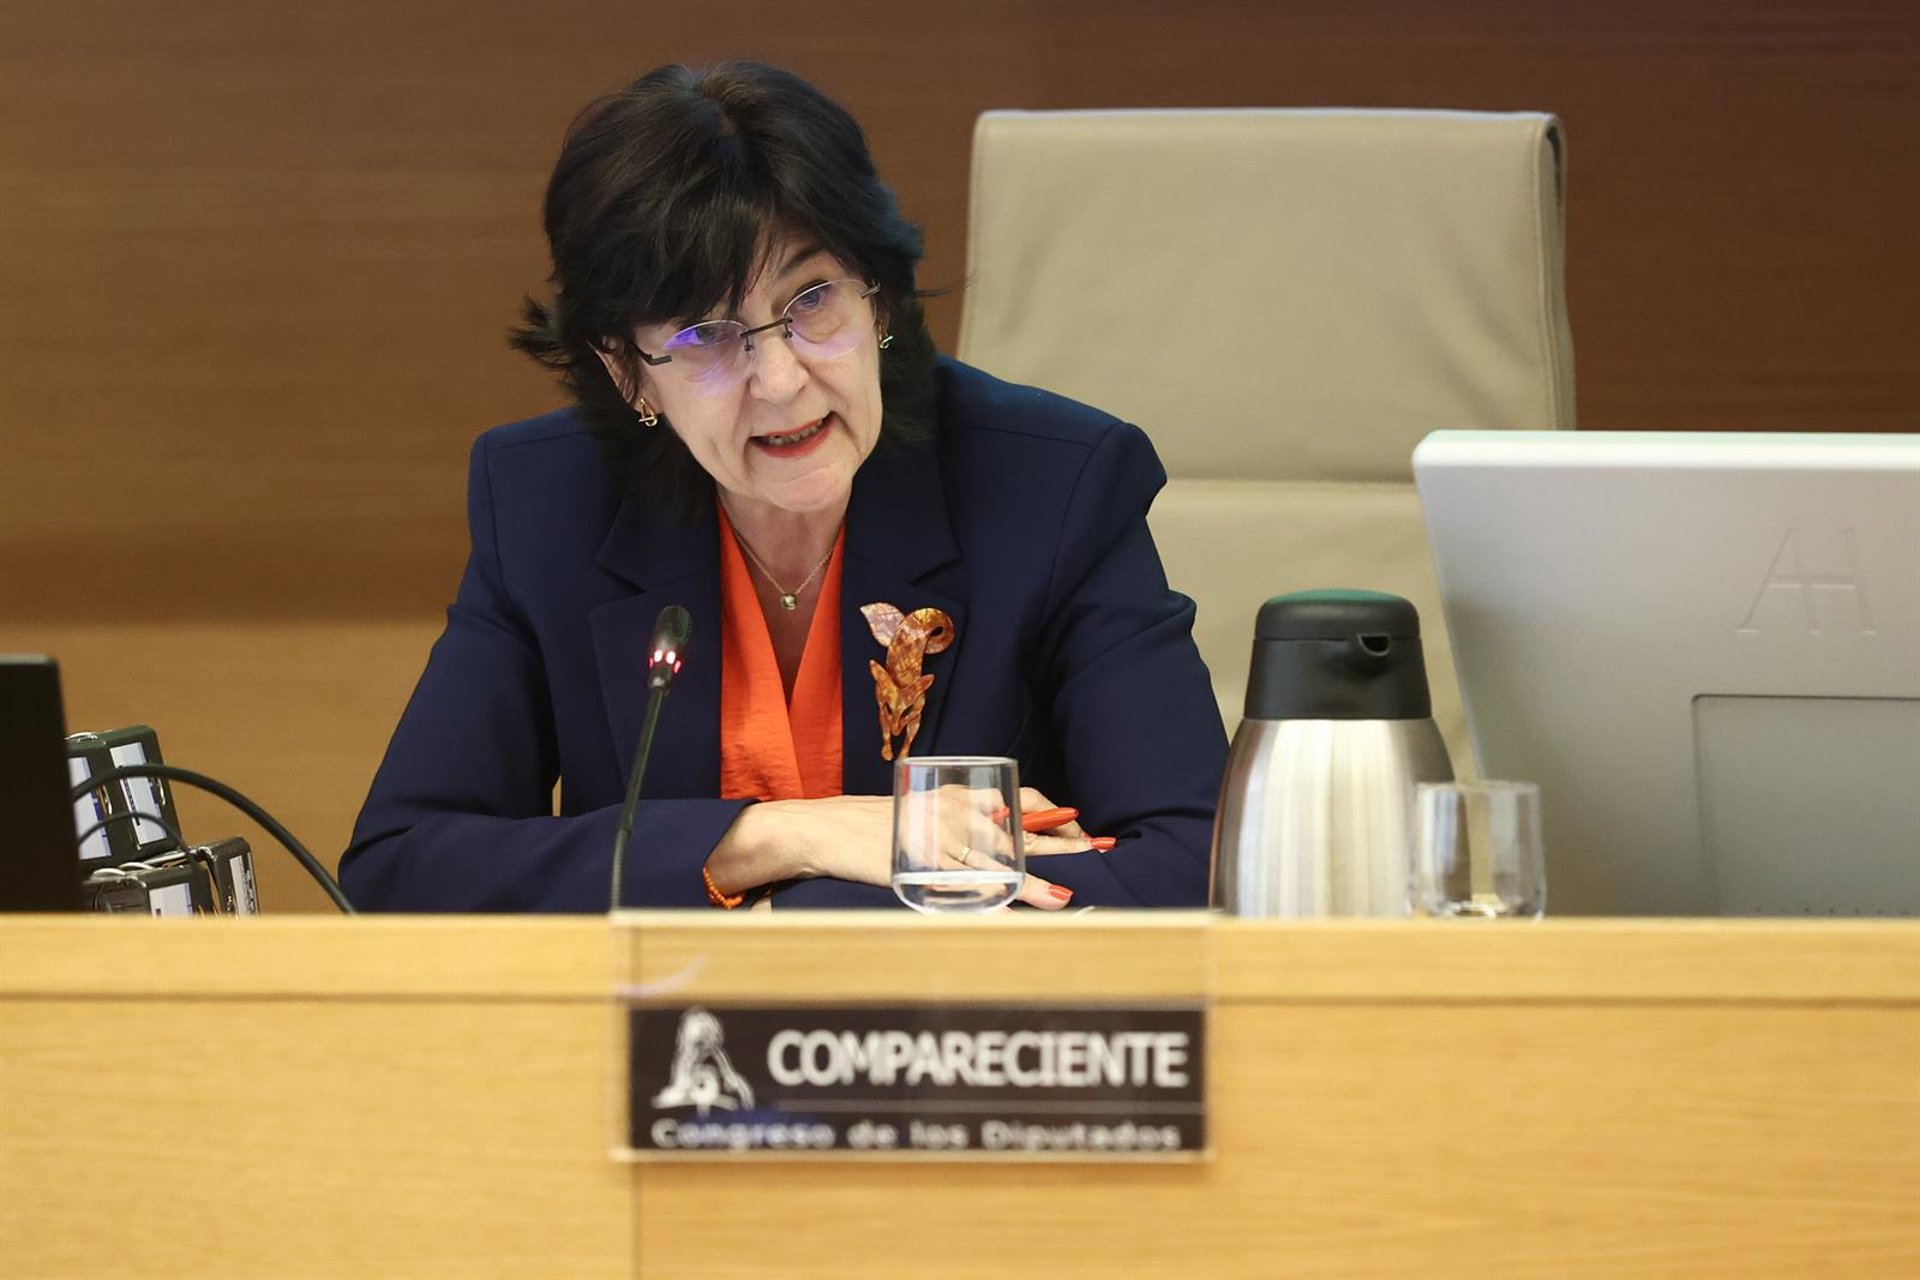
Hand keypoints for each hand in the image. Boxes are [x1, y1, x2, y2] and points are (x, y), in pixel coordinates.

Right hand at [711, 789, 1094, 908]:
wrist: (827, 830)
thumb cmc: (878, 821)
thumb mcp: (925, 806)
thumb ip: (964, 814)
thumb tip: (1007, 829)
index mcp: (959, 795)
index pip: (1020, 800)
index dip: (1056, 816)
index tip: (1084, 831)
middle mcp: (953, 814)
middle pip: (1018, 833)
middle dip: (1061, 847)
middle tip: (1097, 855)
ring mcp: (938, 843)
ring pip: (996, 864)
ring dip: (1033, 884)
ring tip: (1065, 898)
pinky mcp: (921, 870)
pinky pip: (963, 891)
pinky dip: (990, 906)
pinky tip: (1013, 918)